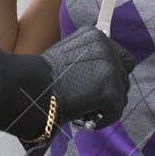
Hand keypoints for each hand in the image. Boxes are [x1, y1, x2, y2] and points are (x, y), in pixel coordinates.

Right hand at [16, 26, 133, 155]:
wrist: (30, 88)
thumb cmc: (39, 77)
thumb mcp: (66, 56)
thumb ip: (87, 60)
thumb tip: (99, 77)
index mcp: (94, 35)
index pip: (121, 56)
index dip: (113, 72)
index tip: (102, 84)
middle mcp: (106, 48)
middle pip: (124, 75)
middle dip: (110, 90)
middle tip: (91, 100)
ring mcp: (109, 69)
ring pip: (121, 95)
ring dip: (104, 105)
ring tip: (82, 109)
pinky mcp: (109, 91)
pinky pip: (116, 111)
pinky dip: (101, 119)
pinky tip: (82, 118)